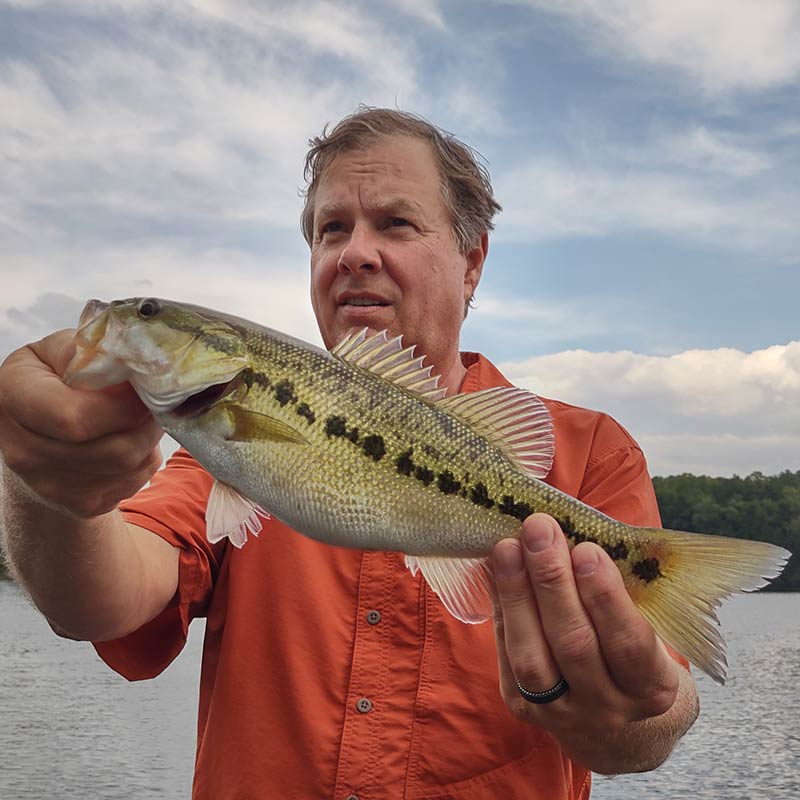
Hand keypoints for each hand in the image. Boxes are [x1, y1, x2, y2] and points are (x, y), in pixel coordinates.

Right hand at [0, 330, 162, 517]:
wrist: (38, 430)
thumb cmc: (54, 378)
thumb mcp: (61, 351)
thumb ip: (93, 350)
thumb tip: (139, 361)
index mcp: (14, 399)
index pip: (75, 418)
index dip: (123, 405)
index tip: (143, 385)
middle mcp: (24, 451)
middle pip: (113, 450)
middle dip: (146, 421)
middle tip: (155, 398)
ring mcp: (51, 486)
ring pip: (130, 465)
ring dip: (149, 436)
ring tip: (145, 413)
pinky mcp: (81, 504)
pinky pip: (134, 480)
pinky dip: (145, 456)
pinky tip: (131, 435)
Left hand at [491, 513, 680, 770]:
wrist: (615, 724)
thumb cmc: (630, 651)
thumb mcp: (646, 629)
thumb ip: (621, 591)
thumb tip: (575, 532)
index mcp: (651, 687)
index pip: (629, 644)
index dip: (605, 597)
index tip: (587, 549)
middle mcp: (607, 709)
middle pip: (574, 646)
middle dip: (553, 581)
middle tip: (539, 530)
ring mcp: (562, 715)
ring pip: (532, 659)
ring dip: (517, 595)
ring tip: (507, 547)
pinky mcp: (523, 709)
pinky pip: (507, 657)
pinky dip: (501, 609)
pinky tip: (495, 571)